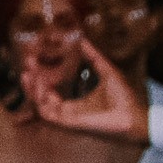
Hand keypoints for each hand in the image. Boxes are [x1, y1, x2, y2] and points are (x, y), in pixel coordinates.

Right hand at [21, 40, 147, 142]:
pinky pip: (47, 114)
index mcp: (75, 102)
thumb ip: (94, 57)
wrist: (135, 116)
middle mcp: (68, 111)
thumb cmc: (124, 98)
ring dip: (33, 90)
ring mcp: (67, 118)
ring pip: (40, 106)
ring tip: (29, 73)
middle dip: (32, 81)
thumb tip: (83, 39)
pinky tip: (40, 85)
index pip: (50, 91)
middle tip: (27, 62)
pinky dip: (41, 101)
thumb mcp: (107, 71)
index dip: (40, 77)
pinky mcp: (69, 123)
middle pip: (41, 98)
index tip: (34, 60)